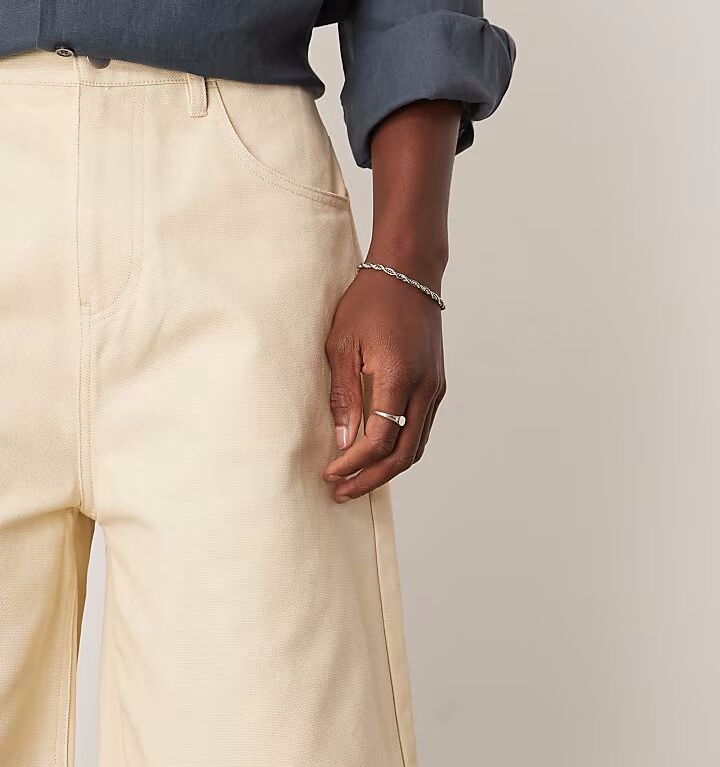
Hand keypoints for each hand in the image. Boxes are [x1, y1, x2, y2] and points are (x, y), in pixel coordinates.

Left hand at [323, 265, 445, 502]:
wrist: (409, 273)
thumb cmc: (369, 302)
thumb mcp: (342, 344)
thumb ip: (344, 395)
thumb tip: (344, 440)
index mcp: (398, 377)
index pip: (379, 439)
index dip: (354, 464)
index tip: (330, 474)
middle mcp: (424, 388)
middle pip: (402, 454)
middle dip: (370, 478)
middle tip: (341, 492)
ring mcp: (435, 387)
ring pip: (416, 446)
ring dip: (387, 468)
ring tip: (357, 480)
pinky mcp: (437, 384)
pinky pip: (421, 428)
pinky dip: (400, 448)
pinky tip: (378, 453)